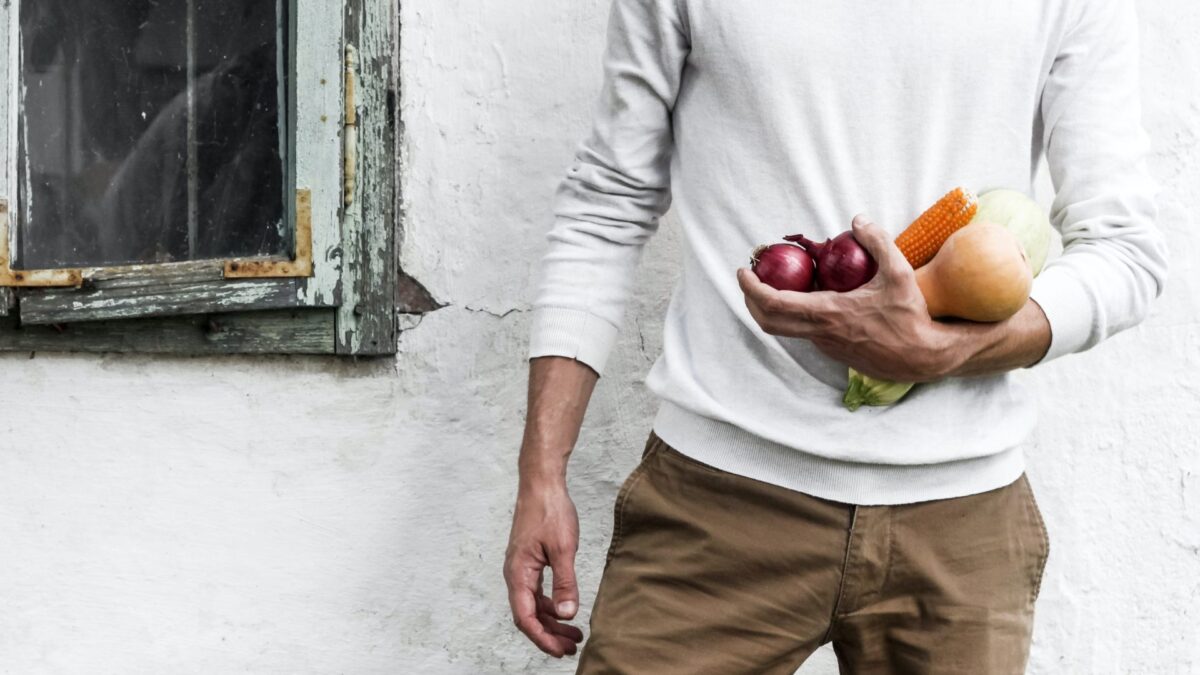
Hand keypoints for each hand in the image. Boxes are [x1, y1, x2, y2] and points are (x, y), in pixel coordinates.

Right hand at [504, 481, 584, 657]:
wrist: (541, 484)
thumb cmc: (550, 511)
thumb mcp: (563, 549)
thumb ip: (565, 583)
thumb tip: (567, 615)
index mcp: (518, 573)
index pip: (526, 618)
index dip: (543, 638)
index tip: (561, 650)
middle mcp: (515, 574)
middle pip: (528, 615)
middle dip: (549, 634)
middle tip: (572, 646)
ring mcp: (520, 568)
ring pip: (532, 605)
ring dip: (551, 621)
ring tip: (574, 633)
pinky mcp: (528, 561)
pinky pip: (536, 591)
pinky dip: (550, 604)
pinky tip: (565, 608)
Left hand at [737, 215, 961, 382]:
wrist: (922, 358)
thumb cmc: (910, 316)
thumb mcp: (899, 273)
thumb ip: (878, 242)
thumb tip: (858, 220)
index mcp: (827, 314)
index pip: (774, 303)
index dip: (751, 288)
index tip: (744, 271)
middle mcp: (819, 333)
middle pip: (768, 321)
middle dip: (751, 299)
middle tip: (751, 277)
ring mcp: (825, 345)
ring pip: (786, 328)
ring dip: (774, 306)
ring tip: (778, 281)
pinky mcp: (833, 351)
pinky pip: (805, 330)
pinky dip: (796, 313)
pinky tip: (810, 294)